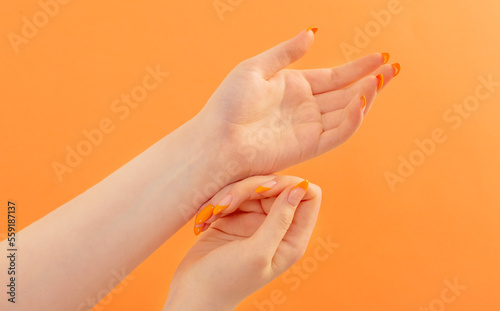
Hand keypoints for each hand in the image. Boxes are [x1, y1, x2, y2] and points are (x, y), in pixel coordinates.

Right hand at [164, 175, 321, 309]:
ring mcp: (255, 222)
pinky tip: (205, 219)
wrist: (192, 292)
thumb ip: (280, 220)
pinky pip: (232, 195)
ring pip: (251, 187)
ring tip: (211, 213)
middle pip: (276, 186)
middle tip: (225, 204)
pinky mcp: (234, 218)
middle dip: (249, 189)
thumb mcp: (256, 252)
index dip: (289, 186)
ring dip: (228, 195)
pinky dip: (217, 202)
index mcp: (292, 239)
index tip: (264, 189)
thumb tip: (300, 187)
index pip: (309, 197)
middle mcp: (277, 227)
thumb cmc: (226, 280)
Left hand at [196, 28, 398, 176]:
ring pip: (346, 112)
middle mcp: (305, 107)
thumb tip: (312, 33)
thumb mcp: (256, 68)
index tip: (380, 56)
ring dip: (366, 97)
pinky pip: (337, 133)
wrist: (217, 139)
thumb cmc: (228, 104)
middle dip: (371, 81)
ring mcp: (308, 128)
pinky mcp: (308, 147)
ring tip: (382, 80)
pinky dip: (352, 120)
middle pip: (346, 93)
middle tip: (394, 68)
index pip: (334, 77)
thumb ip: (286, 52)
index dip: (357, 67)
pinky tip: (363, 102)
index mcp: (294, 87)